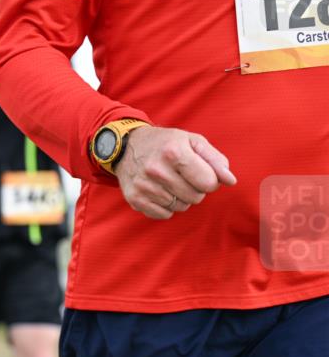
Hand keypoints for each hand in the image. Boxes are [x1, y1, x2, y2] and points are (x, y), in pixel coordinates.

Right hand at [115, 126, 236, 219]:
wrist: (126, 146)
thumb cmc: (165, 143)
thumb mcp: (192, 141)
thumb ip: (215, 160)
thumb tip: (230, 181)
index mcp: (173, 152)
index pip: (208, 183)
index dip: (210, 180)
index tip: (201, 172)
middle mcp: (156, 170)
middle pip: (196, 197)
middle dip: (196, 189)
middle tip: (184, 177)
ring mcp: (144, 187)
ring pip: (181, 207)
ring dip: (181, 198)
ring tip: (171, 182)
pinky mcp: (135, 200)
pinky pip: (164, 215)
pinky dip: (166, 206)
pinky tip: (160, 191)